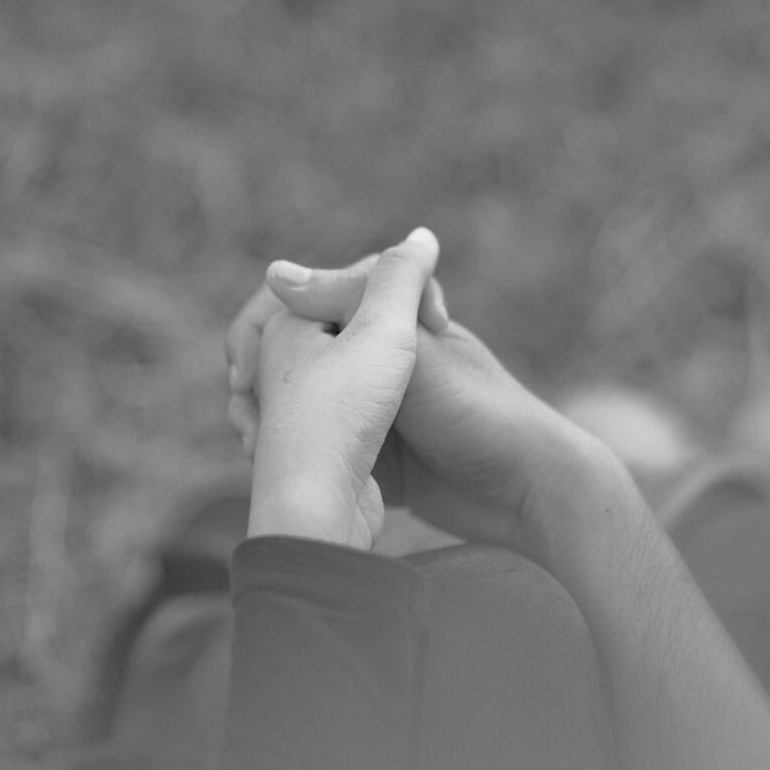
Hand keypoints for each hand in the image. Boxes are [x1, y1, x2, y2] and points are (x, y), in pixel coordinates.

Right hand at [228, 256, 628, 560]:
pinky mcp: (378, 457)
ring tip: (254, 450)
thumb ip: (351, 306)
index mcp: (388, 316)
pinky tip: (275, 473)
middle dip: (259, 385)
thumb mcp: (410, 353)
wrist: (529, 496)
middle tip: (244, 422)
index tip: (240, 373)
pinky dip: (295, 457)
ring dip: (270, 422)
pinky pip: (321, 448)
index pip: (301, 303)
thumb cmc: (478, 414)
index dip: (262, 331)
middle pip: (292, 355)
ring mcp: (376, 409)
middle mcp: (378, 356)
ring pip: (299, 406)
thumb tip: (275, 273)